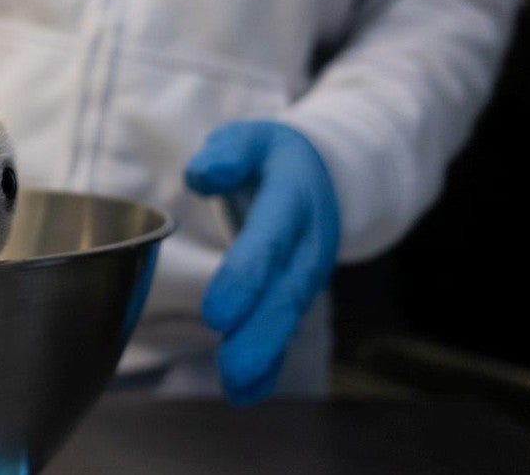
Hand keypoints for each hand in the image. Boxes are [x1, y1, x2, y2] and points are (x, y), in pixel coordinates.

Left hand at [184, 121, 338, 404]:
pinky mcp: (296, 294)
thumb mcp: (252, 138)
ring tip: (235, 385)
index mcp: (292, 199)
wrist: (326, 174)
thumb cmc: (271, 158)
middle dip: (258, 333)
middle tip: (231, 367)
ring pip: (286, 318)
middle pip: (283, 293)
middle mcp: (305, 243)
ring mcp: (305, 273)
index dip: (244, 278)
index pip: (267, 242)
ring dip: (263, 354)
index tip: (216, 312)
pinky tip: (244, 392)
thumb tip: (204, 173)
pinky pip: (285, 330)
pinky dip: (269, 364)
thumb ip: (228, 153)